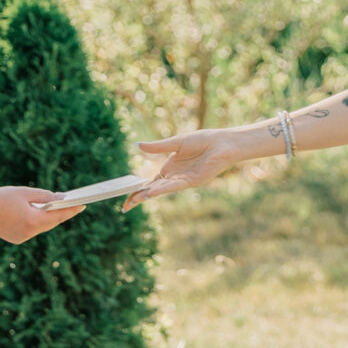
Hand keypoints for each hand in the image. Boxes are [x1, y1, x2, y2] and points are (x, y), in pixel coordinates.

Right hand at [0, 186, 85, 243]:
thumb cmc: (0, 198)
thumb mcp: (24, 193)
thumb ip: (44, 196)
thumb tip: (60, 198)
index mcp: (33, 221)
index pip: (58, 216)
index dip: (72, 210)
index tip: (83, 204)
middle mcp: (30, 233)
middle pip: (51, 223)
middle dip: (61, 213)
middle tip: (74, 204)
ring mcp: (23, 238)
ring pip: (42, 227)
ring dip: (48, 217)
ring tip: (59, 207)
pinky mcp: (17, 239)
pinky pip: (32, 229)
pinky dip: (37, 221)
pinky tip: (40, 213)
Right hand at [129, 127, 248, 203]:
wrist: (222, 143)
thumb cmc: (203, 140)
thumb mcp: (176, 143)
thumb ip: (157, 147)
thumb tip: (137, 145)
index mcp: (169, 168)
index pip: (149, 182)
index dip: (137, 189)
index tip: (125, 197)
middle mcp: (174, 177)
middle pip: (153, 190)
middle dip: (139, 197)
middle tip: (125, 206)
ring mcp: (183, 180)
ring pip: (162, 190)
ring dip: (148, 195)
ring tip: (135, 200)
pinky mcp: (192, 181)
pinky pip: (174, 186)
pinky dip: (162, 189)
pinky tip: (152, 192)